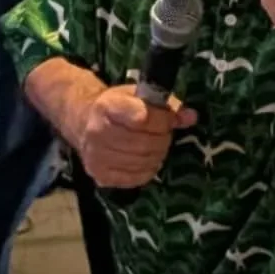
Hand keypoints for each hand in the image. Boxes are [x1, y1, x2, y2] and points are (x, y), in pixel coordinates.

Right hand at [79, 85, 196, 188]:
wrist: (84, 121)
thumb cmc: (117, 106)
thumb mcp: (138, 95)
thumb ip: (165, 105)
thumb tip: (190, 117)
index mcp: (108, 106)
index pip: (142, 117)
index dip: (162, 119)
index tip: (168, 117)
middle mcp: (97, 133)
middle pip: (145, 142)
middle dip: (163, 137)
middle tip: (165, 133)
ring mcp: (97, 157)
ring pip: (142, 161)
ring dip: (158, 153)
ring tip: (157, 144)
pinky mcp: (100, 176)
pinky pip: (136, 178)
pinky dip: (149, 169)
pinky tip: (147, 159)